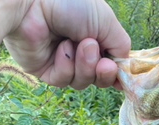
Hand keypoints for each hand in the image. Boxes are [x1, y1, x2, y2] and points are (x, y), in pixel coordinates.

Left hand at [4, 0, 130, 89]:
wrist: (34, 2)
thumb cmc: (71, 3)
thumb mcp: (106, 22)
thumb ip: (121, 46)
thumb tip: (124, 69)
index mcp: (93, 36)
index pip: (109, 63)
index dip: (116, 72)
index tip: (122, 76)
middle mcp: (77, 50)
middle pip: (97, 78)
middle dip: (103, 73)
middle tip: (103, 64)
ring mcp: (60, 61)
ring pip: (81, 82)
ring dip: (84, 66)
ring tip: (79, 45)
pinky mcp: (43, 69)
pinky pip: (62, 80)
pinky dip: (65, 65)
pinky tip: (61, 48)